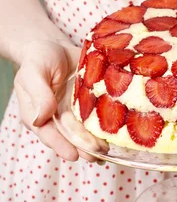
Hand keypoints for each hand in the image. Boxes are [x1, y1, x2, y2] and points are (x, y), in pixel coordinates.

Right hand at [14, 39, 96, 161]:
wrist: (55, 45)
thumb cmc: (39, 58)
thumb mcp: (33, 71)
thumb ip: (38, 93)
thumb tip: (40, 118)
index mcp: (39, 114)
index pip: (49, 134)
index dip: (61, 145)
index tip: (73, 155)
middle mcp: (58, 118)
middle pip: (71, 137)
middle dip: (84, 147)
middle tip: (97, 155)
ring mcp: (75, 113)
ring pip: (86, 131)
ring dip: (97, 142)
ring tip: (108, 151)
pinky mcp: (90, 105)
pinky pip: (99, 116)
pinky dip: (108, 126)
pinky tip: (118, 134)